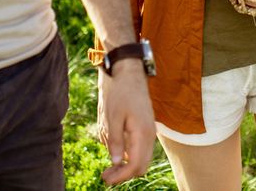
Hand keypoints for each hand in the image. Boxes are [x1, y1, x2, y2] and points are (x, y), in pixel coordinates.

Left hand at [96, 61, 155, 185]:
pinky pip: (140, 151)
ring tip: (108, 168)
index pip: (135, 165)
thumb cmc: (121, 94)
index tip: (106, 179)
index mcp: (142, 133)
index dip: (121, 176)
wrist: (131, 75)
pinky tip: (115, 154)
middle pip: (141, 167)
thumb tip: (115, 162)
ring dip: (126, 167)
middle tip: (106, 176)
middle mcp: (149, 136)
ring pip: (141, 160)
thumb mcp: (113, 117)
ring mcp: (149, 133)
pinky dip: (129, 157)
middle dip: (124, 175)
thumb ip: (115, 140)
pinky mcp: (146, 130)